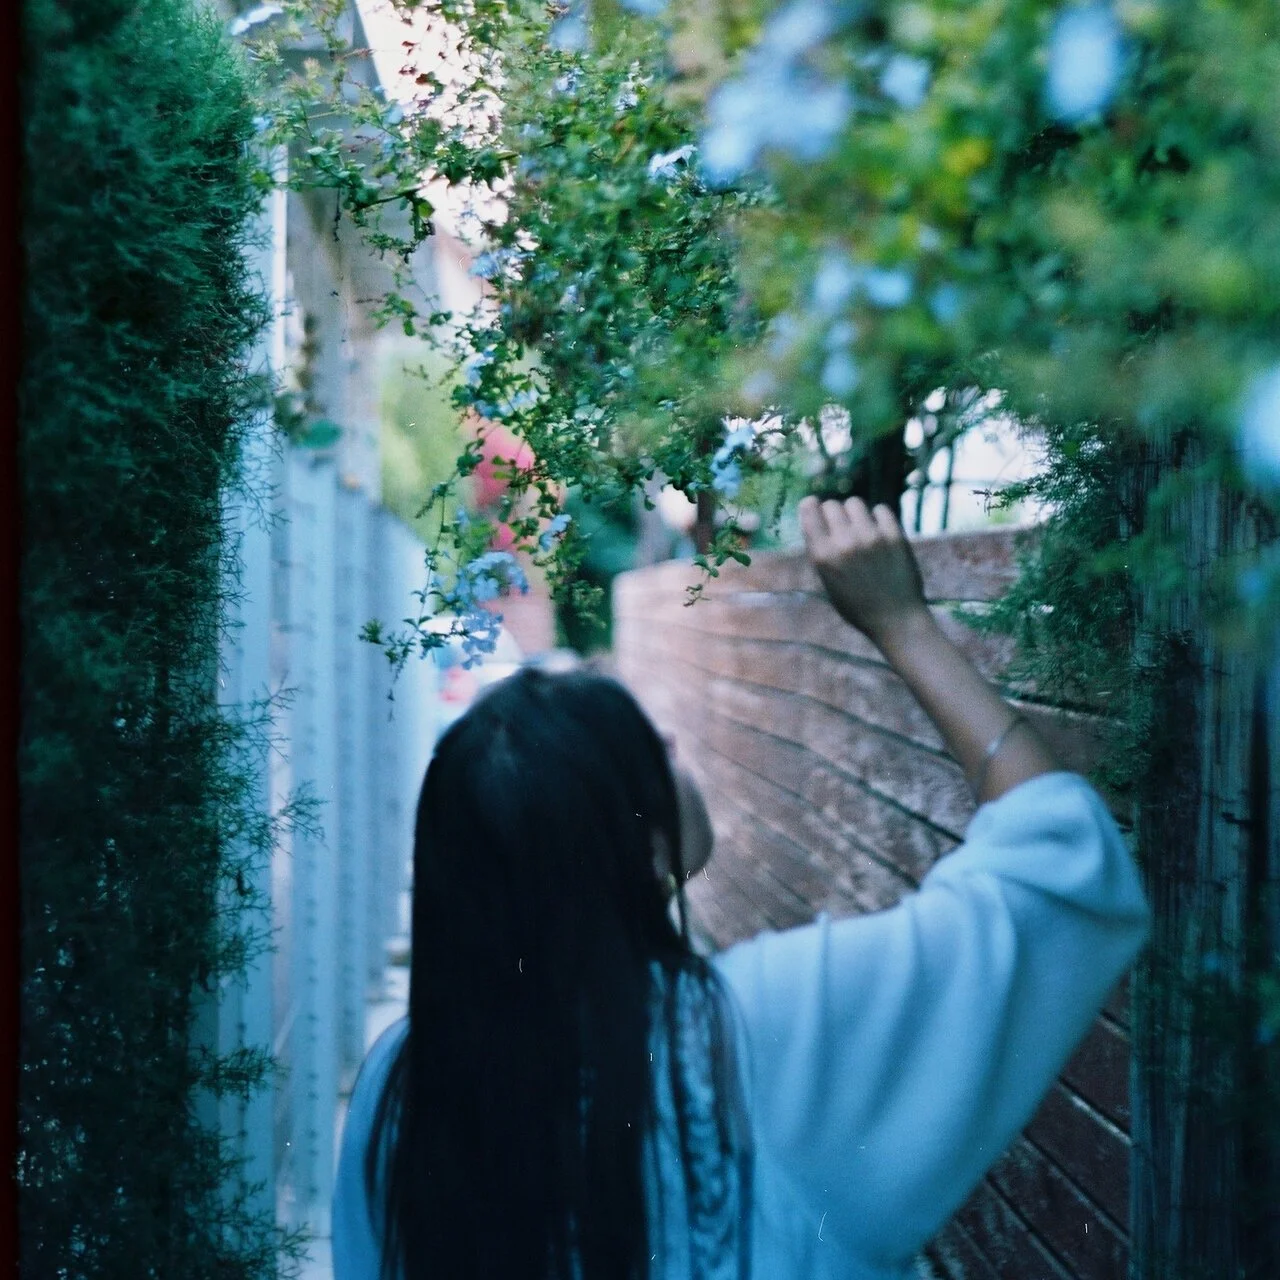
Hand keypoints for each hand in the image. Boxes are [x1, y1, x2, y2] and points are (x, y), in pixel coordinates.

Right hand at [799, 496, 927, 645]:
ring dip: (855, 513)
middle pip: (832, 505)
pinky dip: (878, 517)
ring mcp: (871, 537)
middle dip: (833, 512)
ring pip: (855, 503)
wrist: (895, 618)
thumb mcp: (828, 583)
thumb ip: (821, 552)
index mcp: (823, 556)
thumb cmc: (857, 605)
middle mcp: (844, 543)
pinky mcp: (894, 536)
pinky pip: (881, 509)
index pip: (810, 511)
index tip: (814, 506)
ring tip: (861, 527)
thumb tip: (818, 521)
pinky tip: (879, 530)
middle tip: (841, 524)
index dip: (811, 506)